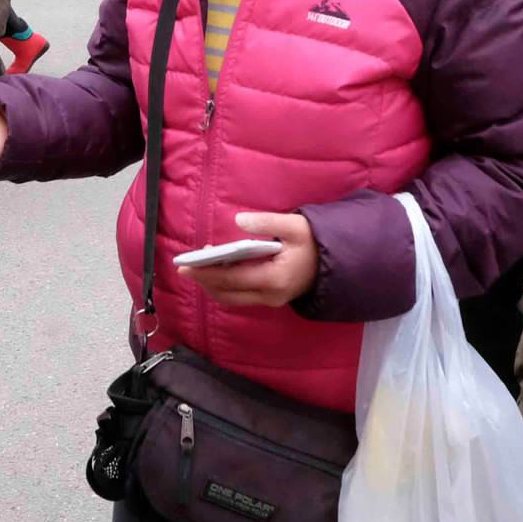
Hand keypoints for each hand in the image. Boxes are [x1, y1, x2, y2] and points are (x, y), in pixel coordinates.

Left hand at [183, 212, 319, 308]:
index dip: (206, 273)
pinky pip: (241, 296)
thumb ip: (267, 222)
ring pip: (232, 298)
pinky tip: (218, 271)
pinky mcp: (271, 299)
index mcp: (274, 278)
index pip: (232, 278)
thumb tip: (239, 221)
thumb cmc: (315, 241)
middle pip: (227, 293)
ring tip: (199, 267)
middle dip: (205, 281)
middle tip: (186, 267)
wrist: (336, 262)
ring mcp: (271, 301)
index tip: (186, 266)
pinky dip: (226, 286)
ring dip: (213, 285)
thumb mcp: (295, 225)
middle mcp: (270, 296)